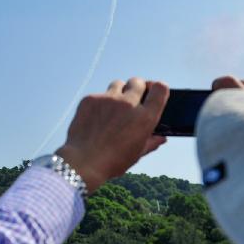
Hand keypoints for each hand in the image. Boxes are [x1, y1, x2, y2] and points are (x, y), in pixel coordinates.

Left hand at [55, 78, 168, 192]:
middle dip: (137, 88)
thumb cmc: (113, 161)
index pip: (160, 88)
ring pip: (118, 84)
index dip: (158, 89)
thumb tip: (161, 138)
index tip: (153, 92)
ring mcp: (108, 99)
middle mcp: (128, 103)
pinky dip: (100, 103)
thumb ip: (151, 142)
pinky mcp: (91, 99)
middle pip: (138, 81)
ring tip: (113, 108)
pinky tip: (95, 118)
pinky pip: (99, 95)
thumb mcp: (137, 154)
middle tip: (132, 98)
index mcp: (145, 117)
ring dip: (119, 92)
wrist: (83, 162)